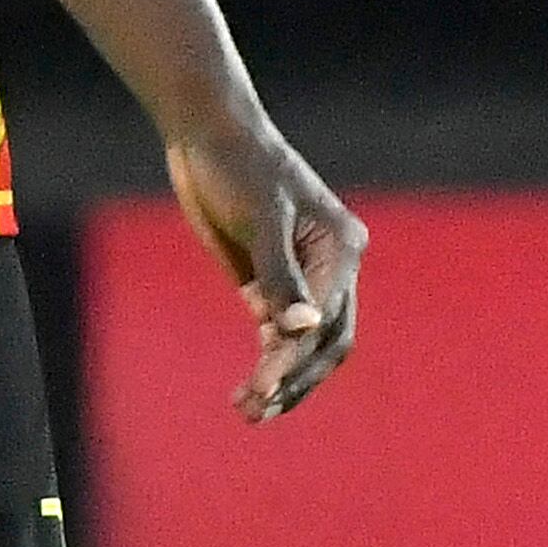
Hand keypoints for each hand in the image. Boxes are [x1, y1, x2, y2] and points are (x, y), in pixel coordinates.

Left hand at [164, 116, 363, 421]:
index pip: (326, 320)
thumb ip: (279, 276)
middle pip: (325, 343)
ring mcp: (302, 279)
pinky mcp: (271, 283)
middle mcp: (330, 268)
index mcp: (340, 248)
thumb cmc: (238, 166)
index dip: (295, 359)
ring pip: (304, 346)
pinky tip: (246, 388)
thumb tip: (301, 329)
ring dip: (281, 380)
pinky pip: (279, 334)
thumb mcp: (260, 217)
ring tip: (246, 411)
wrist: (207, 135)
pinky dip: (267, 362)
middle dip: (294, 379)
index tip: (263, 387)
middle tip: (254, 410)